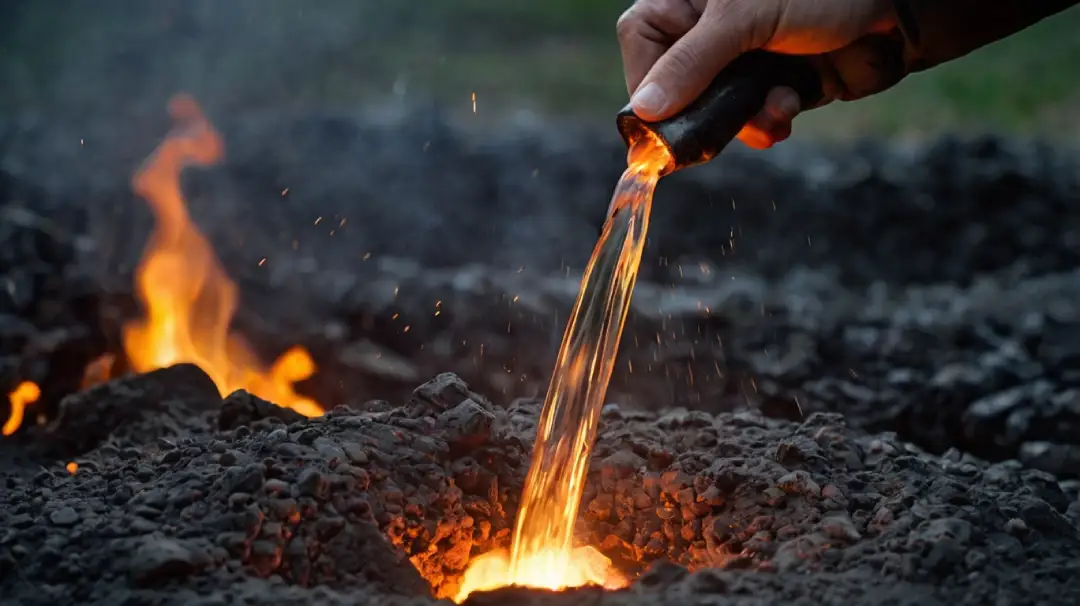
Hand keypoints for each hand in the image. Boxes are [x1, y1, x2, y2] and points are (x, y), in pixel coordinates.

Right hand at [617, 0, 902, 148]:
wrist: (897, 6)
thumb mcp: (744, 19)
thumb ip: (690, 65)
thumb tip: (642, 111)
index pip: (642, 41)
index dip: (647, 84)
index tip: (658, 122)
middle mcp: (712, 25)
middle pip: (677, 84)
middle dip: (704, 112)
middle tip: (717, 133)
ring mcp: (744, 53)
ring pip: (717, 106)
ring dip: (744, 120)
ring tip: (774, 110)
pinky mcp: (775, 77)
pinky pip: (754, 113)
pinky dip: (770, 118)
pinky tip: (791, 105)